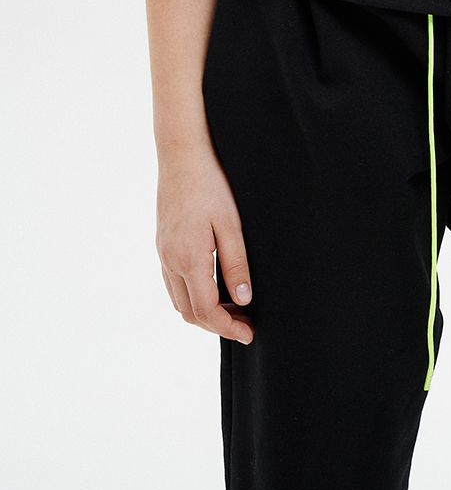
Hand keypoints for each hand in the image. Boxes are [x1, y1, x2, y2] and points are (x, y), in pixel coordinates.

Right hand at [156, 146, 254, 344]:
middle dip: (217, 324)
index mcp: (189, 258)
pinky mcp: (161, 245)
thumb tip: (244, 299)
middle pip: (190, 313)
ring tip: (233, 308)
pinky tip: (212, 287)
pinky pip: (172, 284)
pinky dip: (191, 296)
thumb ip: (236, 264)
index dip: (228, 327)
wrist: (182, 156)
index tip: (249, 333)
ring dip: (203, 313)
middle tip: (246, 323)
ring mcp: (162, 254)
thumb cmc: (211, 184)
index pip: (206, 311)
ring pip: (179, 301)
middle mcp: (170, 261)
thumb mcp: (231, 223)